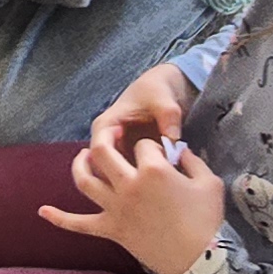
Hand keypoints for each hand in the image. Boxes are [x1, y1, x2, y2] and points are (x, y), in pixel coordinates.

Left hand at [40, 127, 227, 273]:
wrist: (200, 261)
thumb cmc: (208, 221)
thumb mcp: (209, 182)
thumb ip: (192, 160)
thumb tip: (179, 152)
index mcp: (153, 170)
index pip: (144, 145)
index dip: (154, 147)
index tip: (164, 155)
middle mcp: (128, 185)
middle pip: (104, 152)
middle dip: (106, 138)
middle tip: (112, 135)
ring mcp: (115, 208)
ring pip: (85, 180)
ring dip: (79, 165)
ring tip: (83, 155)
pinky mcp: (110, 229)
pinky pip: (79, 224)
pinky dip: (59, 218)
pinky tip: (43, 211)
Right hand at [84, 63, 196, 180]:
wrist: (165, 89)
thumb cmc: (157, 90)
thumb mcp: (163, 99)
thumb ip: (168, 116)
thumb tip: (173, 138)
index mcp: (105, 126)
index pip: (99, 152)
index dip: (117, 164)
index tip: (147, 166)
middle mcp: (106, 143)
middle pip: (104, 172)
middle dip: (128, 180)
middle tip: (156, 183)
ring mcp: (117, 154)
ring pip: (117, 179)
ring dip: (137, 184)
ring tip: (163, 183)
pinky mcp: (130, 162)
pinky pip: (131, 178)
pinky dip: (145, 182)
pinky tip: (164, 183)